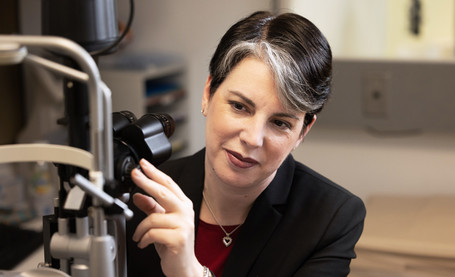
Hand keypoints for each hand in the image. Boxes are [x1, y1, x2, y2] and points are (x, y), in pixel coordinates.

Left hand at [131, 159, 202, 276]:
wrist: (183, 266)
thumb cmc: (173, 244)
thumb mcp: (160, 222)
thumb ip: (150, 207)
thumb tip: (137, 196)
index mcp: (183, 204)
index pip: (168, 184)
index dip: (155, 173)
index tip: (143, 164)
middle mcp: (185, 211)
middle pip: (164, 192)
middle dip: (146, 182)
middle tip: (135, 175)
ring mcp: (184, 224)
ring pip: (153, 217)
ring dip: (140, 228)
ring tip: (139, 236)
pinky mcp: (179, 238)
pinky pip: (152, 233)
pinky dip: (143, 239)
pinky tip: (144, 243)